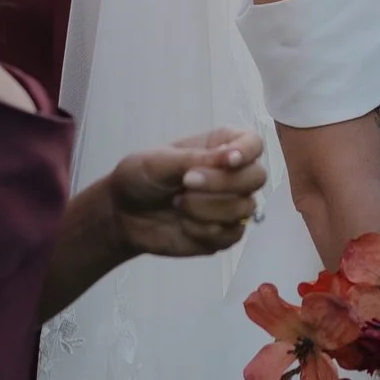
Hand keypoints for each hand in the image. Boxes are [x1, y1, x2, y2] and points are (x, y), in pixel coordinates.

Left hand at [101, 127, 266, 259]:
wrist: (122, 214)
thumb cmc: (141, 177)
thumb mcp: (160, 161)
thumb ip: (196, 159)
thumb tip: (230, 157)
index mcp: (222, 147)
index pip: (253, 144)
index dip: (247, 152)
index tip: (227, 160)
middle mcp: (233, 175)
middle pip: (256, 177)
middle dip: (223, 183)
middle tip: (186, 182)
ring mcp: (231, 206)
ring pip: (245, 208)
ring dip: (207, 209)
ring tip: (178, 204)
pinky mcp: (223, 234)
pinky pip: (230, 235)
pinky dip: (203, 231)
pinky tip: (183, 224)